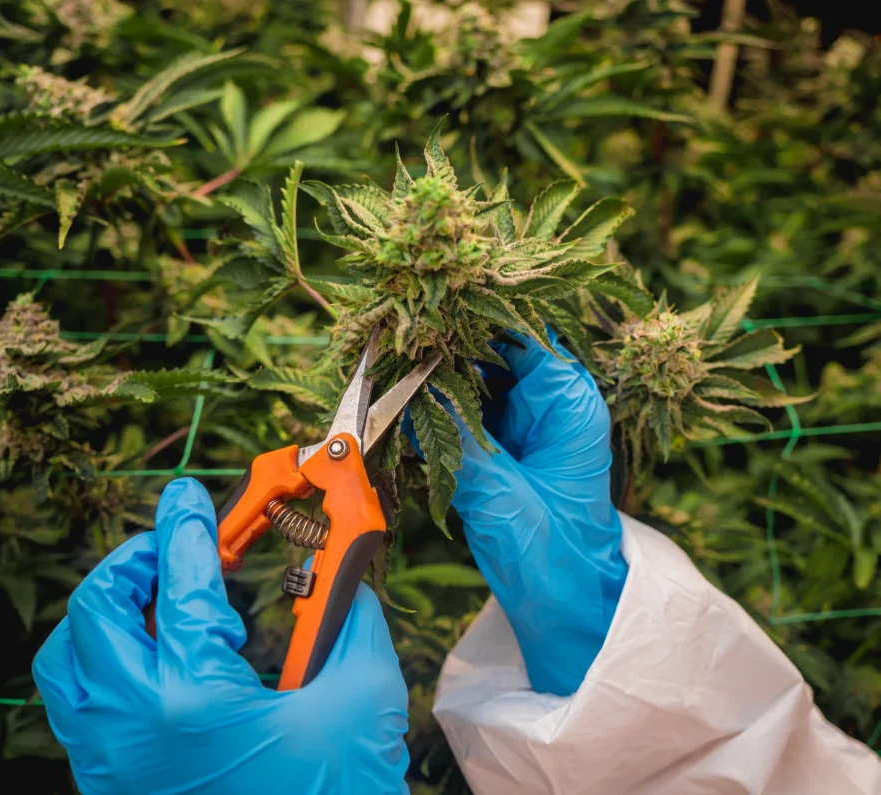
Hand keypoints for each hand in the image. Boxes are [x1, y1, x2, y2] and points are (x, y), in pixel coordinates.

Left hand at [33, 478, 408, 794]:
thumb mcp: (361, 696)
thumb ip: (349, 617)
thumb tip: (342, 569)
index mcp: (193, 699)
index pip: (181, 584)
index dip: (188, 527)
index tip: (189, 496)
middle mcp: (132, 728)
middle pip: (96, 610)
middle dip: (134, 561)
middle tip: (173, 545)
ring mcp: (113, 761)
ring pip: (70, 659)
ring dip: (107, 611)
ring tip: (157, 594)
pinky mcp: (115, 782)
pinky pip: (80, 701)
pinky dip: (105, 657)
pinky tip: (157, 653)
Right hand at [413, 332, 627, 695]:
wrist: (565, 604)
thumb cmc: (554, 553)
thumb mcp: (502, 495)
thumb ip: (454, 443)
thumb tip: (407, 393)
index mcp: (568, 401)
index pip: (522, 332)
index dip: (475, 316)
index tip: (427, 310)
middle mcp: (546, 402)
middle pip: (491, 349)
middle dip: (445, 343)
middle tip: (395, 336)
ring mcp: (520, 423)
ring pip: (471, 377)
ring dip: (433, 373)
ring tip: (387, 362)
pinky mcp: (495, 445)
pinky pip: (459, 411)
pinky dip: (431, 407)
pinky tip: (396, 400)